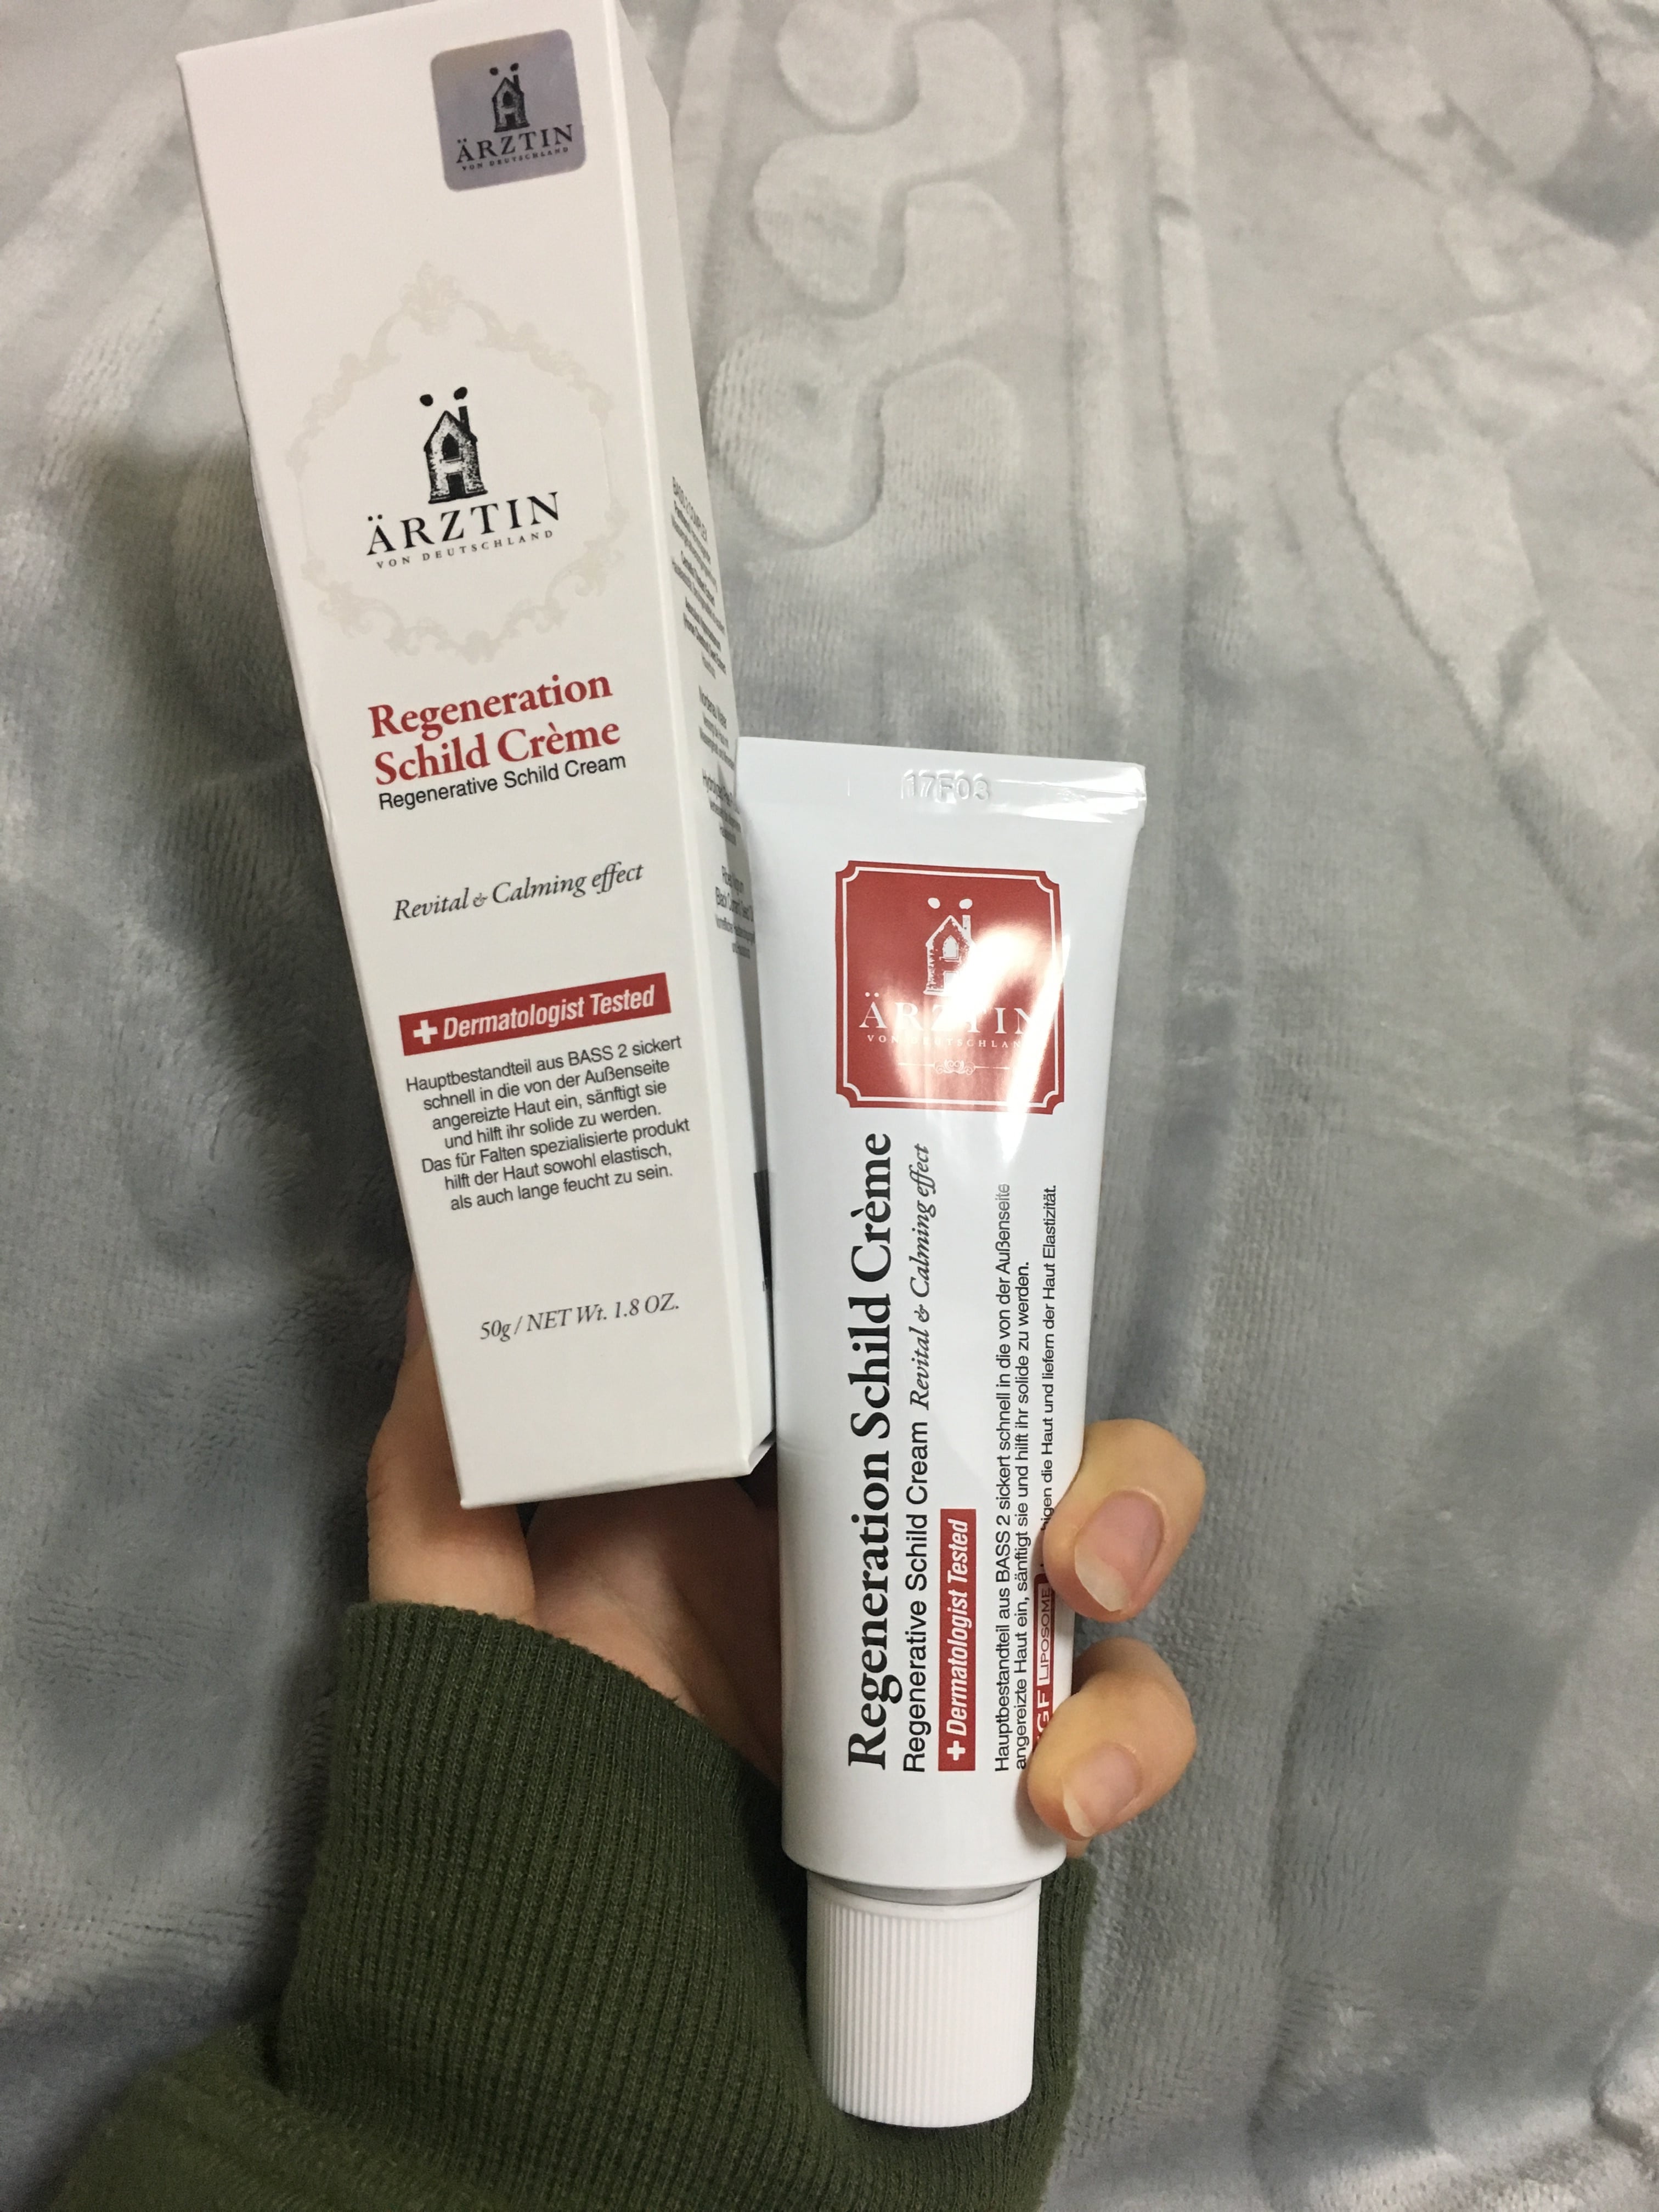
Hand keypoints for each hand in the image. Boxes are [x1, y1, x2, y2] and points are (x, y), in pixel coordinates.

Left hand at [369, 1284, 1201, 1848]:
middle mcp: (881, 1539)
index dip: (957, 1309)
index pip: (899, 1346)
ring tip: (1082, 1597)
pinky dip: (1128, 1743)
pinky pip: (1121, 1726)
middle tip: (1061, 1512)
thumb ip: (440, 1472)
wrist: (579, 1993)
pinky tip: (1061, 1797)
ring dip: (1137, 1551)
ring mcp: (949, 1645)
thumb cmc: (521, 1771)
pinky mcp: (998, 1760)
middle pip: (1041, 1440)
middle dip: (1095, 1451)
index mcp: (769, 1471)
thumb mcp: (464, 1609)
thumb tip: (445, 1280)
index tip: (965, 1309)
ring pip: (1105, 1560)